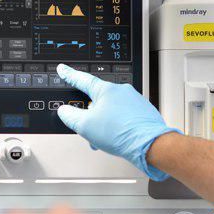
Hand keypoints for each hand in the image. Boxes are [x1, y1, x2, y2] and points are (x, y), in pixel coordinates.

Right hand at [56, 64, 177, 180]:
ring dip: (104, 125)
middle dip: (91, 116)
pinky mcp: (143, 112)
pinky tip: (117, 139)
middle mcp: (122, 91)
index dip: (70, 75)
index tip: (63, 69)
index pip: (82, 79)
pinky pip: (124, 117)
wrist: (150, 144)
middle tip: (89, 129)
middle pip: (97, 100)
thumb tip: (65, 111)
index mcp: (106, 89)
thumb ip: (70, 116)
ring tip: (106, 139)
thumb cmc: (122, 133)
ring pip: (111, 111)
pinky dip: (117, 127)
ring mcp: (134, 101)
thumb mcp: (85, 126)